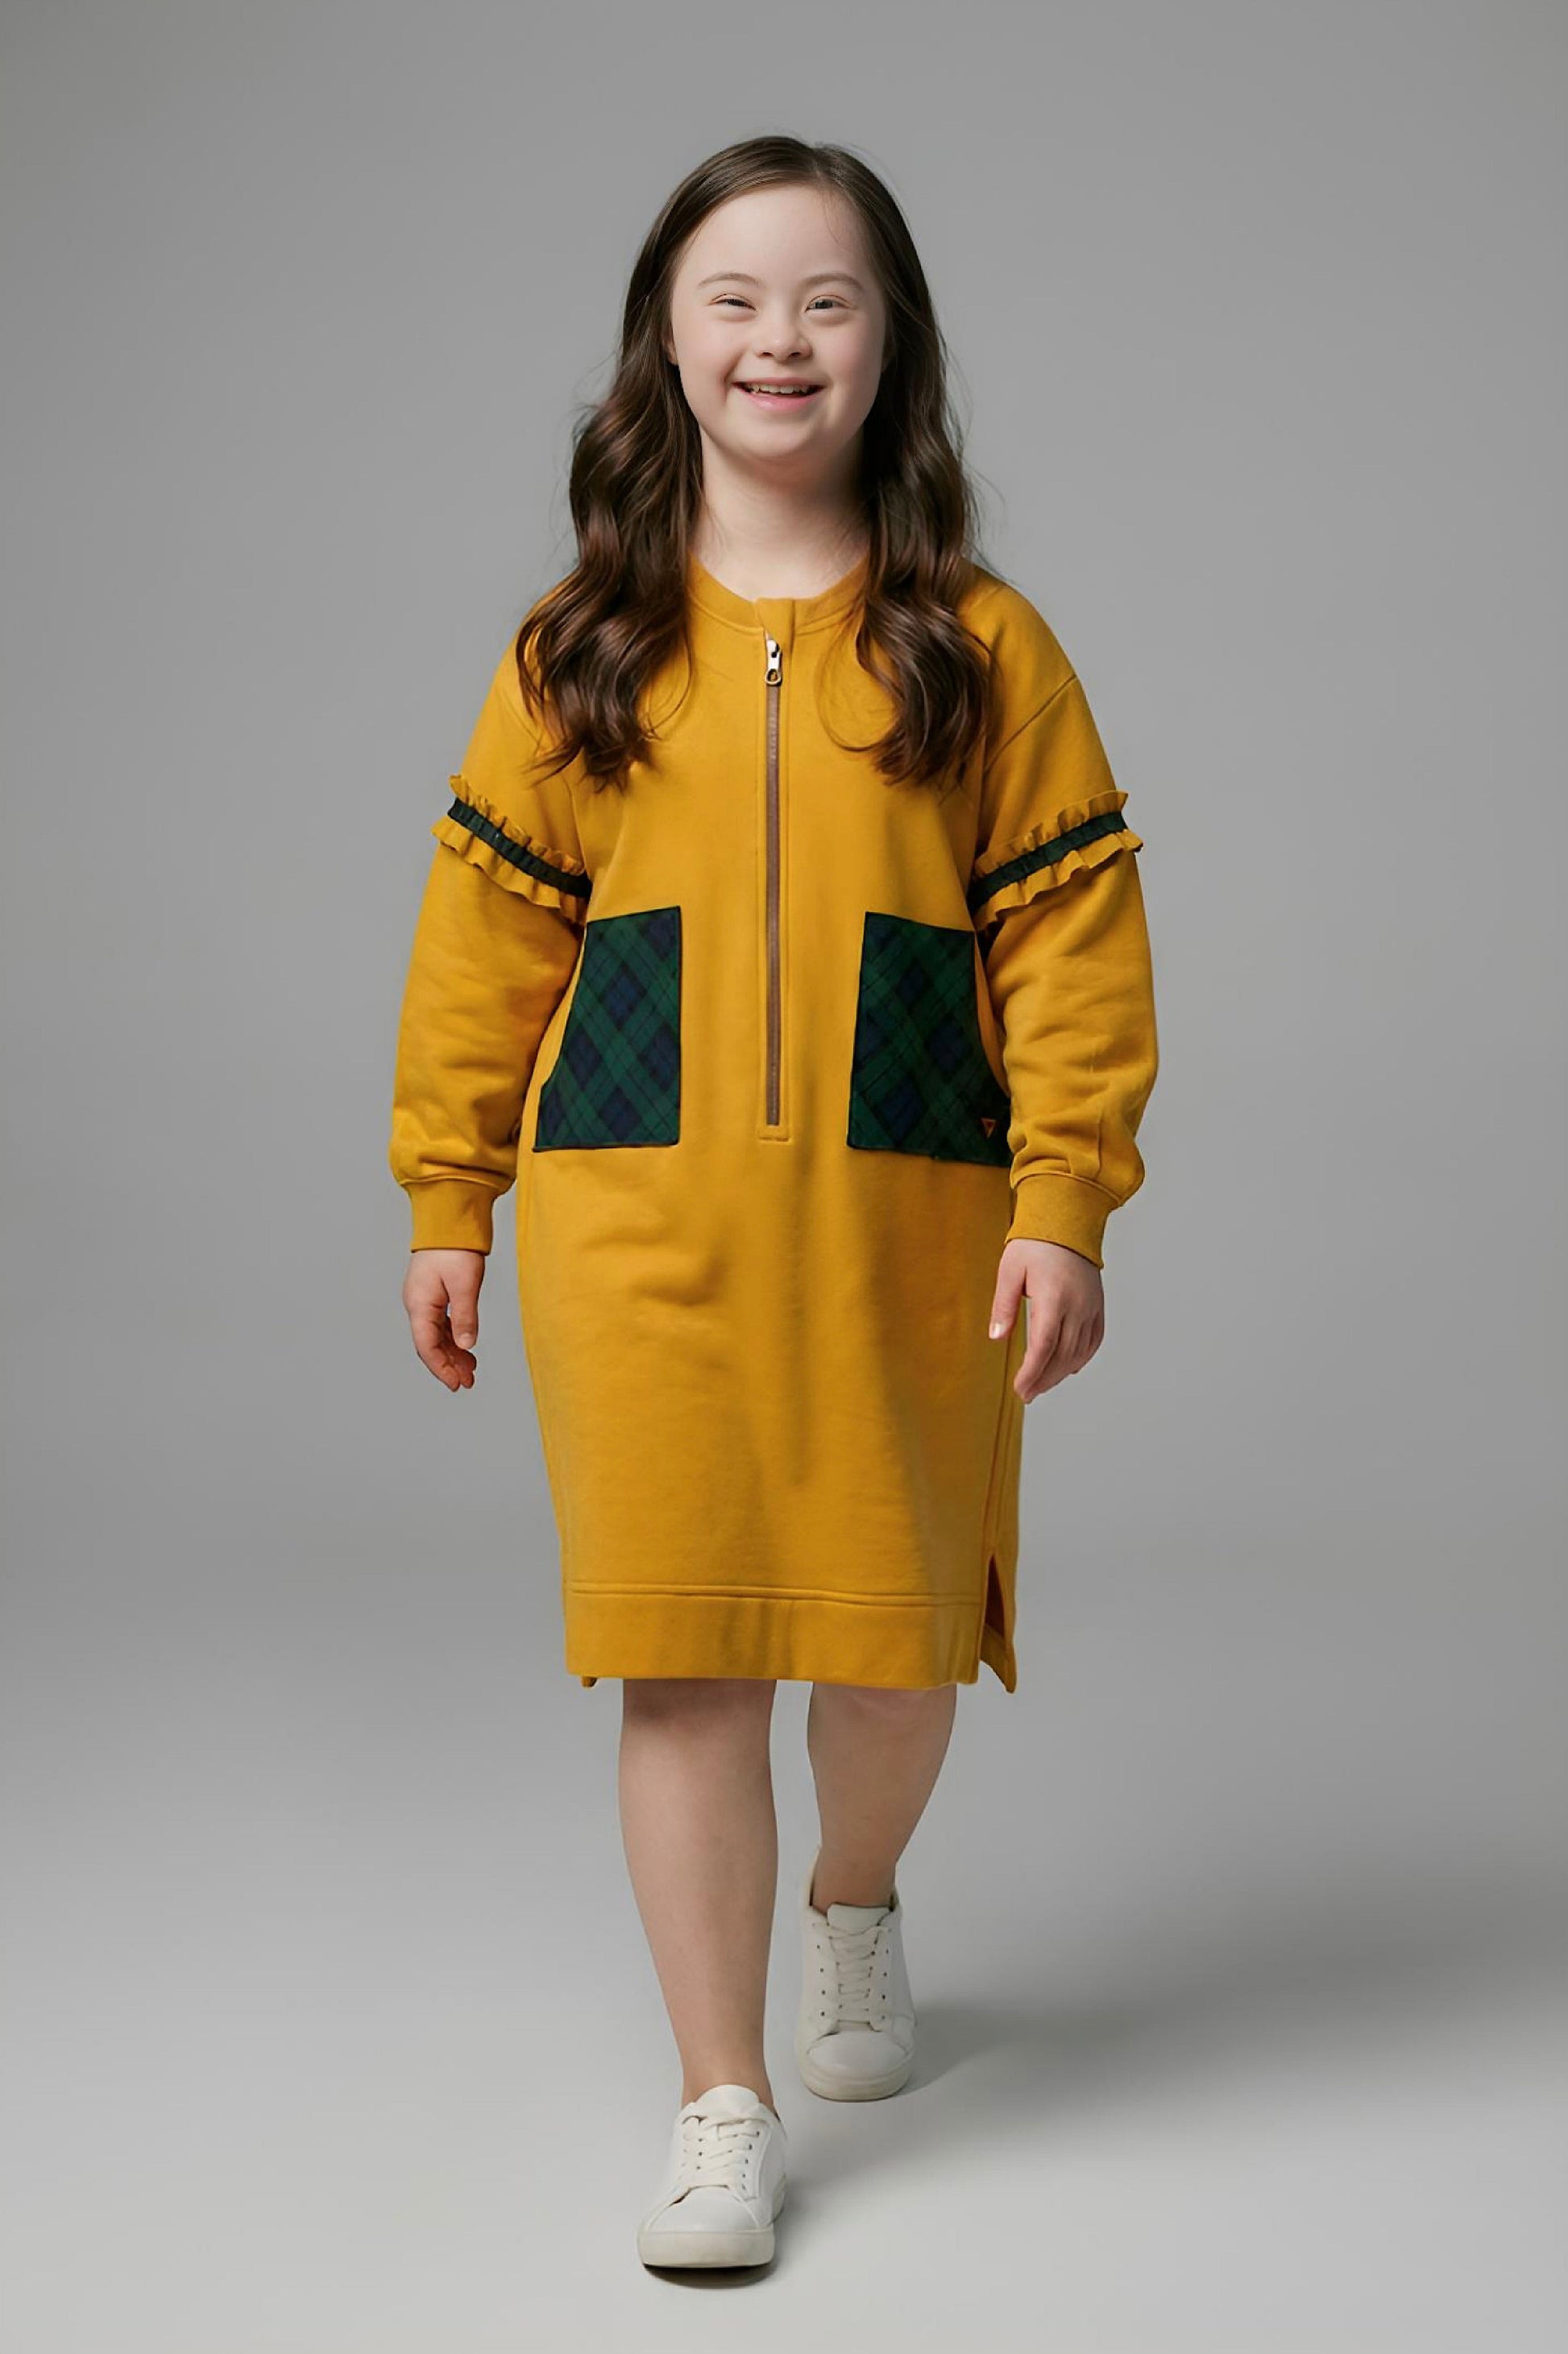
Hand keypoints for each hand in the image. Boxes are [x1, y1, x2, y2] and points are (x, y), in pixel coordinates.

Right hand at [403, 1248, 485, 1390]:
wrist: (449, 1219)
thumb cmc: (455, 1247)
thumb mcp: (465, 1284)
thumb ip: (465, 1317)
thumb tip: (466, 1346)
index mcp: (419, 1304)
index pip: (426, 1346)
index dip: (441, 1368)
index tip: (456, 1384)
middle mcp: (417, 1304)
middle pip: (429, 1344)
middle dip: (448, 1365)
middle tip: (467, 1382)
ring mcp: (423, 1299)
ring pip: (435, 1335)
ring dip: (451, 1354)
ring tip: (470, 1370)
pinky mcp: (433, 1294)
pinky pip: (440, 1324)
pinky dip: (453, 1338)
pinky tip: (465, 1348)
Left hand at [988, 1238, 1104, 1401]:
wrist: (1067, 1221)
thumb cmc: (1033, 1244)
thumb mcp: (1009, 1270)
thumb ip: (1004, 1305)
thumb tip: (997, 1337)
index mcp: (1054, 1298)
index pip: (1044, 1346)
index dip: (1032, 1372)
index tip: (1020, 1389)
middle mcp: (1077, 1306)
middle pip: (1062, 1355)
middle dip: (1043, 1379)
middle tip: (1026, 1394)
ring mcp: (1091, 1307)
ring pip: (1079, 1352)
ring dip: (1060, 1373)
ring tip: (1041, 1385)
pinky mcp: (1098, 1306)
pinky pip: (1094, 1340)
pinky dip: (1081, 1358)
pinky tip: (1067, 1369)